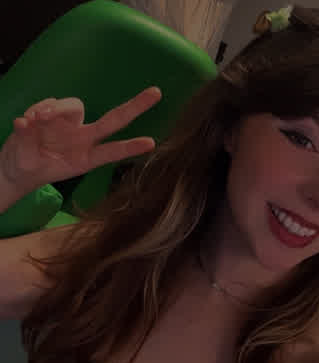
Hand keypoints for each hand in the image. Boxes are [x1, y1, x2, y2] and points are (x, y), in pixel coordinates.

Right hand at [0, 86, 161, 198]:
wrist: (18, 167)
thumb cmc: (37, 168)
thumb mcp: (38, 167)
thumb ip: (37, 148)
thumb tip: (26, 124)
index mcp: (86, 157)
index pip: (111, 150)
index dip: (129, 147)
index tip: (151, 143)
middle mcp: (82, 137)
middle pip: (112, 119)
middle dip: (135, 107)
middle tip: (156, 93)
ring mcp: (68, 124)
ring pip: (73, 106)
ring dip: (55, 109)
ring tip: (37, 120)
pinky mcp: (50, 114)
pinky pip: (47, 105)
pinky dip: (36, 111)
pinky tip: (25, 123)